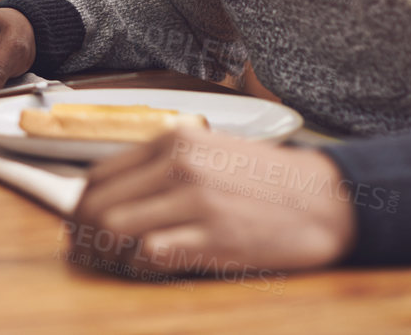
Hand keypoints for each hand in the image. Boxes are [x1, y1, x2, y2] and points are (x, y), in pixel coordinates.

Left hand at [66, 124, 355, 278]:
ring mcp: (195, 200)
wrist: (328, 199)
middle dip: (84, 237)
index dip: (81, 209)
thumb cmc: (266, 181)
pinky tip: (152, 268)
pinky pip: (149, 254)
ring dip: (108, 254)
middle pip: (96, 205)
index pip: (98, 177)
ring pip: (113, 229)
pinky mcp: (214, 236)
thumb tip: (107, 198)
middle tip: (88, 257)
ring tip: (117, 264)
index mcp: (173, 141)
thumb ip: (162, 168)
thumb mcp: (210, 153)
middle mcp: (178, 164)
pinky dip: (140, 266)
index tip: (81, 230)